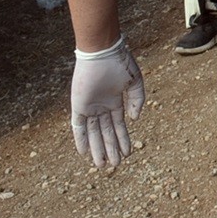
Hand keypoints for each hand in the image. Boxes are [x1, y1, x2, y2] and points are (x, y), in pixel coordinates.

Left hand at [71, 37, 144, 168]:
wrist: (102, 52)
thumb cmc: (119, 62)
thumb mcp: (135, 81)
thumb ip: (138, 100)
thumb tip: (134, 119)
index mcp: (115, 101)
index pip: (118, 125)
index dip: (123, 139)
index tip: (128, 153)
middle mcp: (101, 107)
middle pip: (106, 133)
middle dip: (111, 149)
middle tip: (115, 165)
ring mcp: (89, 107)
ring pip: (94, 133)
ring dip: (98, 149)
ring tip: (102, 165)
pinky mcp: (78, 106)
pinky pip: (78, 127)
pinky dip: (81, 140)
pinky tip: (84, 153)